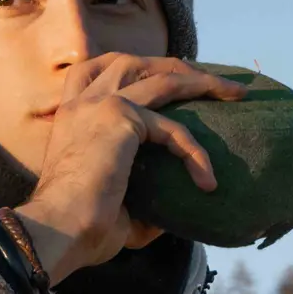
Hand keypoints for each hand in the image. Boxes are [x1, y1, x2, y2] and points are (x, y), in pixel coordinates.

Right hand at [14, 56, 242, 284]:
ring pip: (161, 77)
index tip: (167, 77)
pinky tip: (206, 181)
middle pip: (133, 62)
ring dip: (202, 81)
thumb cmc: (79, 230)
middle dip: (175, 67)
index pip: (97, 71)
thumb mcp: (115, 204)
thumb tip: (174, 210)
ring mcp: (100, 105)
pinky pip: (172, 128)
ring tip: (235, 94)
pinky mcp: (120, 118)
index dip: (135, 67)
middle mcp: (82, 104)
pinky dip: (195, 153)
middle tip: (211, 81)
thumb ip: (143, 197)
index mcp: (71, 118)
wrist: (57, 231)